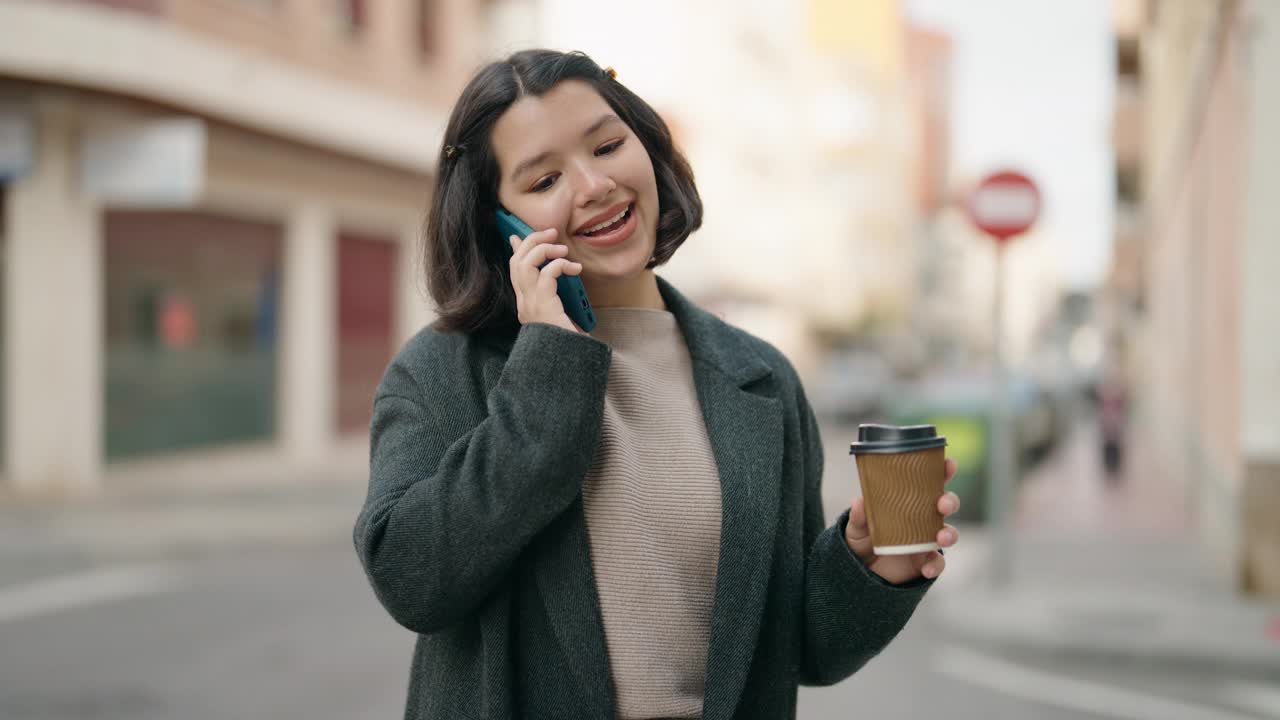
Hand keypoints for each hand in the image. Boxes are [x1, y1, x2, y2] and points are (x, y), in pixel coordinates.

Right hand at [508, 228, 583, 333]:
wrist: (568, 364)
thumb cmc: (570, 343)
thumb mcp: (563, 315)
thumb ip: (560, 298)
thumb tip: (566, 277)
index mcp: (526, 305)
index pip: (514, 270)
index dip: (516, 250)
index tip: (518, 235)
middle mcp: (524, 303)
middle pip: (517, 261)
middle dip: (532, 241)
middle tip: (552, 233)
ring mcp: (530, 305)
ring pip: (525, 263)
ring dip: (544, 249)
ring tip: (562, 250)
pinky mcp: (543, 306)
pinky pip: (547, 274)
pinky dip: (560, 265)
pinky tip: (575, 269)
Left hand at [845, 458, 960, 584]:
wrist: (860, 572)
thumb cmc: (862, 541)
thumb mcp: (856, 527)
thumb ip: (859, 516)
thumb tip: (859, 500)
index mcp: (909, 503)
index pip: (929, 483)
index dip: (943, 472)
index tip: (948, 464)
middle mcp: (922, 519)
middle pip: (945, 505)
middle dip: (950, 501)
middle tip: (943, 504)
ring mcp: (926, 540)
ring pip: (948, 532)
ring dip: (949, 533)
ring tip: (941, 537)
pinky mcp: (925, 561)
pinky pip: (938, 563)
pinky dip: (935, 565)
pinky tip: (926, 568)